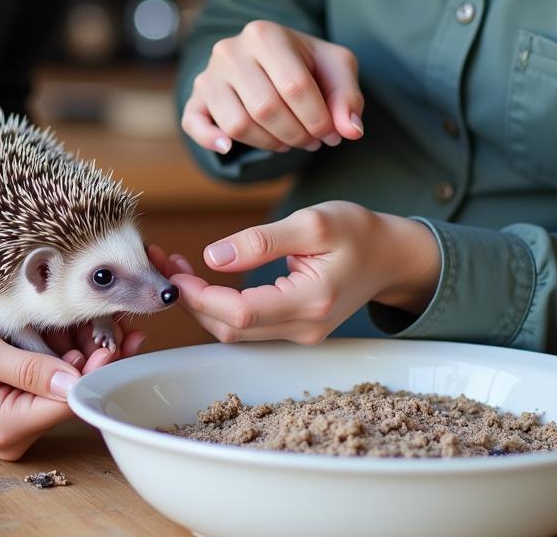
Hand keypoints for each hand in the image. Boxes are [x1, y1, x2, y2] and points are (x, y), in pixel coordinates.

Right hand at [0, 318, 144, 459]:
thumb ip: (30, 370)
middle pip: (71, 396)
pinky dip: (62, 358)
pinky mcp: (14, 408)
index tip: (115, 338)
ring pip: (63, 388)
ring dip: (80, 355)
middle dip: (94, 358)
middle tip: (113, 321)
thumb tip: (75, 381)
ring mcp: (15, 424)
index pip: (69, 402)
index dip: (97, 371)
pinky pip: (48, 385)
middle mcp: (15, 434)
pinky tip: (71, 332)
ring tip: (95, 321)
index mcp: (7, 426)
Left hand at [163, 202, 440, 343]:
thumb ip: (262, 240)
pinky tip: (202, 281)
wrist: (390, 255)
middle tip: (166, 264)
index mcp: (311, 300)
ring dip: (201, 304)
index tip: (174, 270)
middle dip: (191, 300)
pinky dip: (219, 306)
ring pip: (235, 332)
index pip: (241, 313)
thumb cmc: (356, 230)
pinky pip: (247, 326)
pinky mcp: (295, 330)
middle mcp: (305, 328)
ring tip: (178, 269)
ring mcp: (301, 334)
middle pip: (231, 329)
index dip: (200, 296)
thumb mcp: (312, 222)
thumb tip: (214, 256)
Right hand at [182, 21, 364, 153]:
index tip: (332, 133)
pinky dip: (210, 139)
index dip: (318, 120)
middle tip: (313, 141)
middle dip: (297, 134)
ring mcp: (208, 74)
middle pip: (266, 108)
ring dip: (269, 143)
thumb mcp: (335, 68)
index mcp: (265, 34)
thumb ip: (348, 96)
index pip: (294, 86)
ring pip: (237, 124)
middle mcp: (230, 49)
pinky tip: (229, 149)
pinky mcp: (196, 97)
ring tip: (289, 140)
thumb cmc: (305, 63)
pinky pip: (194, 124)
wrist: (266, 57)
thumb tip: (350, 131)